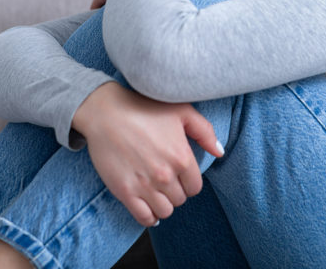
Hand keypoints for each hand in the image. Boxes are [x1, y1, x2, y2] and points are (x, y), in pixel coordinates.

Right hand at [72, 82, 224, 225]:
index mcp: (182, 158)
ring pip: (164, 212)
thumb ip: (205, 132)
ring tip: (156, 191)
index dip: (188, 182)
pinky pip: (144, 218)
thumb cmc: (144, 107)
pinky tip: (147, 206)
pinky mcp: (125, 192)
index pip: (195, 187)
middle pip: (180, 200)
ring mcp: (145, 185)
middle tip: (164, 179)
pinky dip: (148, 217)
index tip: (178, 174)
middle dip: (175, 191)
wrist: (106, 111)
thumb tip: (219, 152)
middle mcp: (165, 175)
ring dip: (162, 204)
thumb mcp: (181, 111)